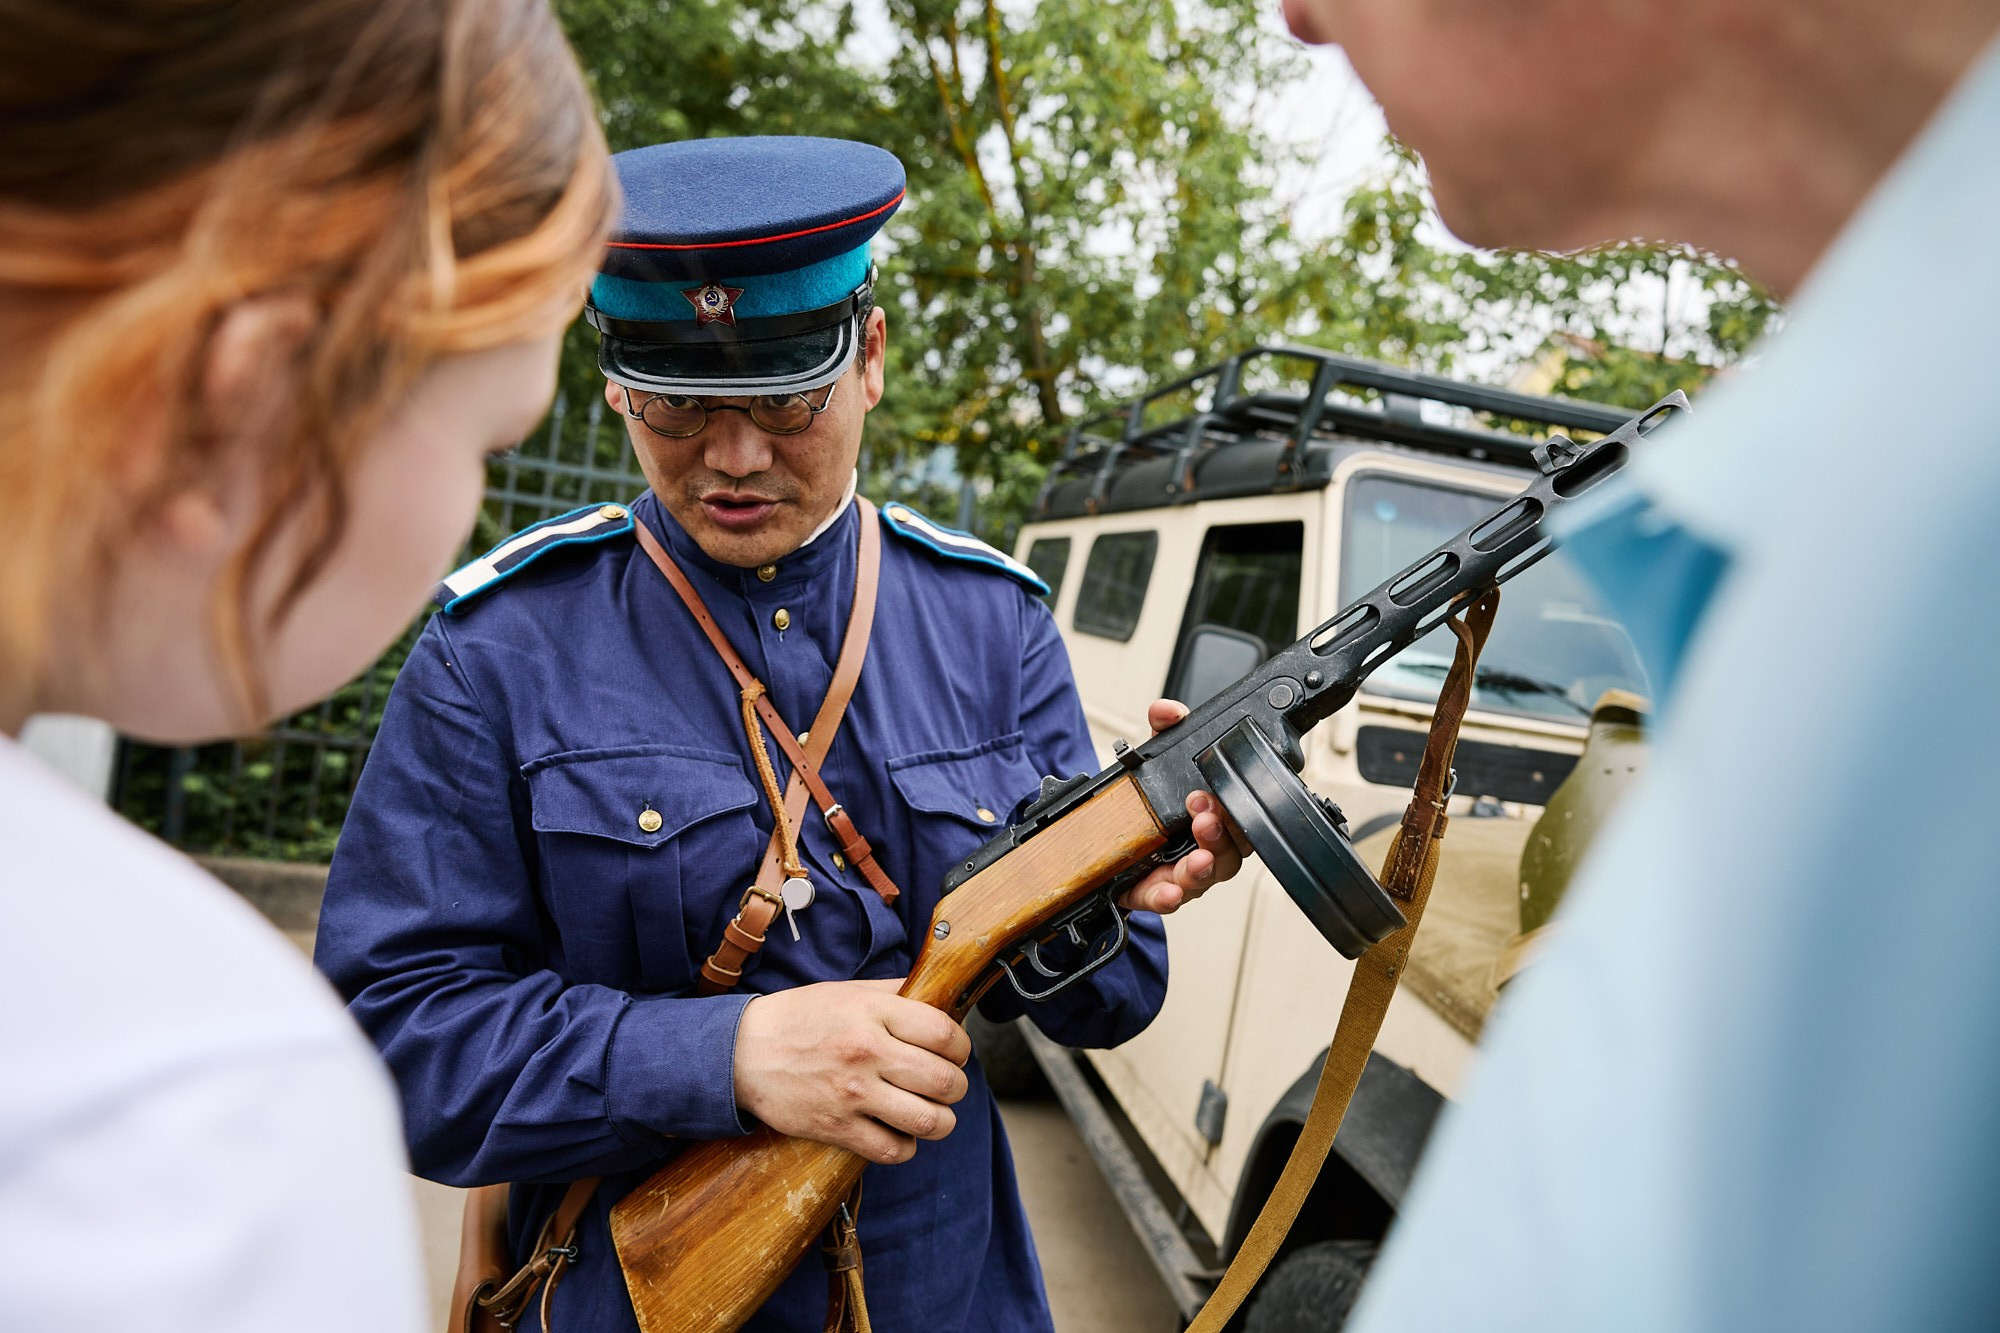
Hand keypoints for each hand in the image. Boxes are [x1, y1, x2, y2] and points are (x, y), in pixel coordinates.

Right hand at [733, 978, 971, 1163]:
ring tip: (932, 1113)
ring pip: (928, 1121)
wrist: (743, 1053)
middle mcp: (867, 1053)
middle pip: (946, 1081)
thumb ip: (895, 992)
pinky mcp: (837, 1128)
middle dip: (956, 1086)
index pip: (945, 1034)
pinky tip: (900, 1132)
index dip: (962, 1046)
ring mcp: (853, 1094)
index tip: (956, 1052)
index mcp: (873, 1013)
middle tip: (947, 1085)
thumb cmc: (800, 1018)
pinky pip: (893, 1150)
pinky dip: (906, 1146)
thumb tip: (940, 991)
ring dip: (940, 1121)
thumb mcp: (848, 991)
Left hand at [1116, 699, 1248, 913]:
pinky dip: (1166, 898)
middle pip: (1230, 853)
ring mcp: (1182, 873)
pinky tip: (1166, 892)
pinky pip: (1164, 900)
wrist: (1111, 829)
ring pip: (1204, 879)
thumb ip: (1164, 731)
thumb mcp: (1157, 759)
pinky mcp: (1153, 891)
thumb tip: (1166, 711)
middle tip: (1202, 819)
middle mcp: (1206, 849)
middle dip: (1218, 837)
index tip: (1210, 796)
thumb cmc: (1151, 799)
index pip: (1241, 818)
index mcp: (1216, 817)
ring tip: (1194, 859)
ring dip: (1201, 869)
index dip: (1233, 811)